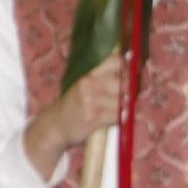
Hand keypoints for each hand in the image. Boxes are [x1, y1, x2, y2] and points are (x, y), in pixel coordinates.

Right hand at [24, 52, 122, 177]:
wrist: (55, 125)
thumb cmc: (74, 104)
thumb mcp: (83, 84)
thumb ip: (103, 77)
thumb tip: (133, 71)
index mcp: (87, 73)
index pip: (116, 62)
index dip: (126, 69)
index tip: (127, 77)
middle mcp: (88, 83)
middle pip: (123, 82)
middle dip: (128, 91)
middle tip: (126, 98)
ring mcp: (90, 100)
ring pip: (122, 101)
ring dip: (124, 107)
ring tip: (117, 110)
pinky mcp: (93, 117)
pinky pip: (117, 116)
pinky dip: (119, 119)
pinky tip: (111, 119)